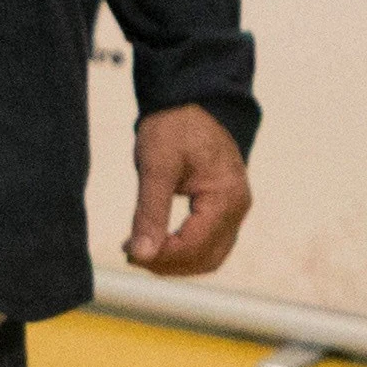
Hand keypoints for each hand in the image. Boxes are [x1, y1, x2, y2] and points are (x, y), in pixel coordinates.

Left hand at [126, 105, 254, 278]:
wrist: (191, 103)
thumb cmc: (174, 128)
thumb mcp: (156, 167)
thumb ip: (149, 213)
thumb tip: (139, 254)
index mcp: (226, 197)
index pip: (195, 246)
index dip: (162, 257)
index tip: (128, 251)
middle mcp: (238, 208)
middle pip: (206, 258)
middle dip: (167, 264)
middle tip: (130, 253)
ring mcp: (234, 210)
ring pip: (209, 256)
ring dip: (175, 261)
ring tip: (138, 249)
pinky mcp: (224, 209)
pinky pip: (209, 243)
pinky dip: (182, 250)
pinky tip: (154, 241)